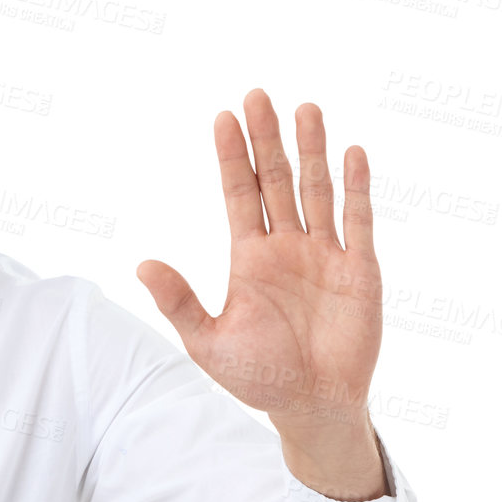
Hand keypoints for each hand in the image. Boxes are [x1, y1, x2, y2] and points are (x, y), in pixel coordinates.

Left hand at [135, 88, 381, 440]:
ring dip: (311, 150)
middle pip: (276, 180)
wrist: (311, 407)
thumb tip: (141, 264)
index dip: (232, 156)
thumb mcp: (207, 342)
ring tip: (305, 108)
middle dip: (267, 139)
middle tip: (257, 94)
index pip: (238, 193)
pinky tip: (350, 153)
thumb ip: (178, 302)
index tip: (223, 116)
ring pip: (317, 190)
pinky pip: (358, 221)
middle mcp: (286, 246)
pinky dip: (356, 188)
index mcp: (249, 256)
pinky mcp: (360, 270)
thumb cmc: (258, 378)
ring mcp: (325, 254)